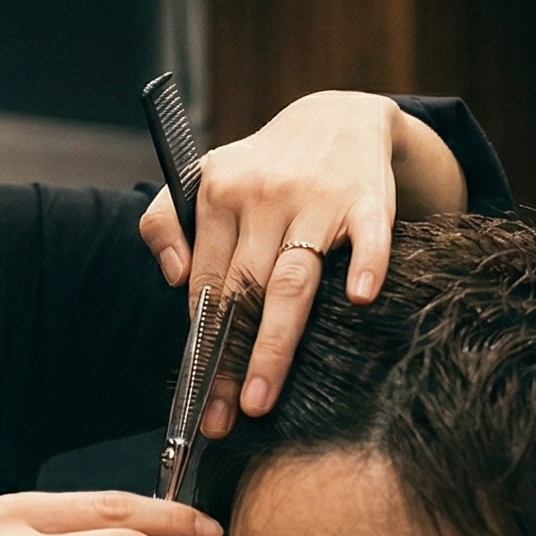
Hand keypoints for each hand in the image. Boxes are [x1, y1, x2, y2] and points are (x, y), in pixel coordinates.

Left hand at [138, 91, 465, 431]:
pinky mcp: (367, 199)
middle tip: (222, 417)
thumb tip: (178, 282)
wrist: (337, 117)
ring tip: (260, 397)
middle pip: (241, 292)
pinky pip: (368, 237)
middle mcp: (263, 195)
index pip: (205, 284)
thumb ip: (167, 224)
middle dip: (228, 362)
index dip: (200, 345)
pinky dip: (366, 264)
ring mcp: (317, 198)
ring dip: (274, 342)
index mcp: (217, 194)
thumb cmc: (262, 167)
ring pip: (290, 281)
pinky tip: (359, 299)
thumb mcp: (205, 179)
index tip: (196, 397)